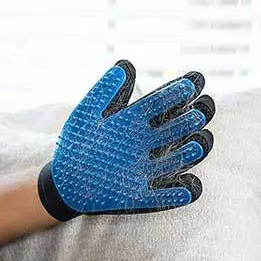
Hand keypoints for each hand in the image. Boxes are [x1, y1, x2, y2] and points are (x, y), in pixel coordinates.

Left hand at [38, 60, 214, 219]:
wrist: (61, 181)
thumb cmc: (74, 145)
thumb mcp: (85, 116)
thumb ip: (103, 92)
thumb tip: (125, 65)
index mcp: (134, 122)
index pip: (161, 102)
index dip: (178, 92)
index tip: (192, 83)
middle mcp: (145, 144)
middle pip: (177, 129)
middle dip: (192, 120)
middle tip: (199, 112)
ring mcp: (145, 170)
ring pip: (177, 160)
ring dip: (190, 153)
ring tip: (195, 145)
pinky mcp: (139, 195)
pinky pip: (164, 195)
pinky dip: (178, 194)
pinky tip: (187, 189)